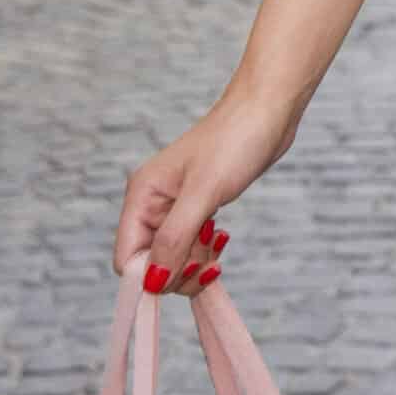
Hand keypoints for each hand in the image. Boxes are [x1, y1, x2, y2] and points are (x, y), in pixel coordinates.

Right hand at [113, 92, 292, 296]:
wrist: (268, 111)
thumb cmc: (235, 141)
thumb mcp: (204, 193)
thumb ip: (175, 239)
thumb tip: (152, 283)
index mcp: (142, 197)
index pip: (127, 258)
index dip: (151, 276)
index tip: (184, 273)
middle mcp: (152, 204)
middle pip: (151, 264)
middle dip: (178, 271)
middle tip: (208, 261)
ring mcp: (175, 207)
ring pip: (173, 258)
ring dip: (196, 262)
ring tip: (219, 240)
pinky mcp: (198, 208)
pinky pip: (192, 246)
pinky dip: (206, 252)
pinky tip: (222, 237)